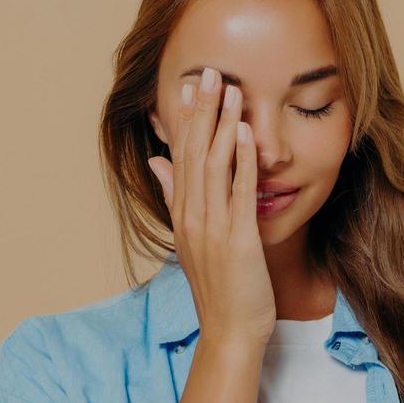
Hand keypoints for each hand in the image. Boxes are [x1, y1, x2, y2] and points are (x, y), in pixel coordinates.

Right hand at [147, 66, 274, 346]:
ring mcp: (212, 228)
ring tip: (230, 90)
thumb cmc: (220, 287)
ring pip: (213, 166)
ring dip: (222, 125)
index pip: (181, 156)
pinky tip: (246, 133)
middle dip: (202, 111)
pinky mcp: (237, 240)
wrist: (231, 331)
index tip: (191, 85)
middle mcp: (192, 217)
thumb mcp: (192, 238)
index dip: (187, 118)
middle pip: (194, 153)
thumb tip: (158, 161)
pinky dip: (241, 161)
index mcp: (182, 214)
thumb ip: (175, 196)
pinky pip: (238, 193)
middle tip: (208, 71)